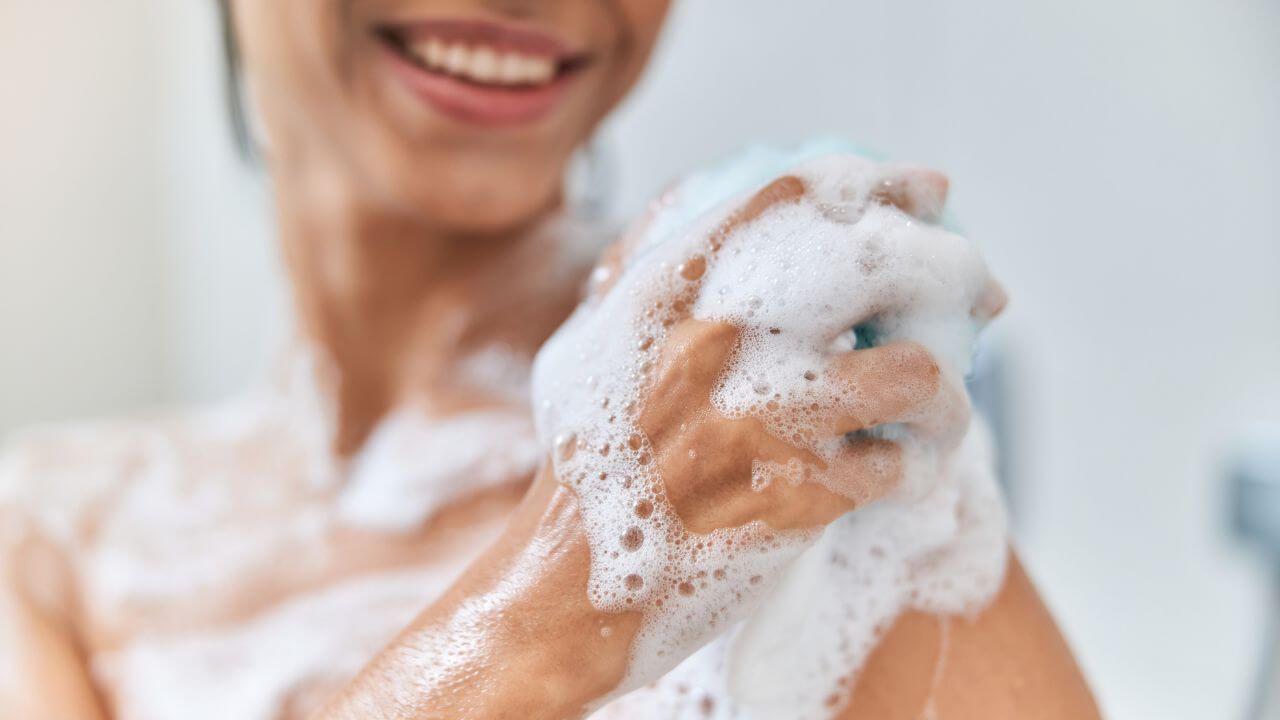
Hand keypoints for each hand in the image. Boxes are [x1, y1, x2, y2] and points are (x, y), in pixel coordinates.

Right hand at [531, 160, 1004, 653]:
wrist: (559, 589)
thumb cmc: (584, 467)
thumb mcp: (596, 349)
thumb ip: (658, 282)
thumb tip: (746, 235)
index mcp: (668, 290)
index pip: (798, 197)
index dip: (883, 184)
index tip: (929, 189)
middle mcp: (718, 341)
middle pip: (879, 262)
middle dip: (951, 269)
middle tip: (978, 295)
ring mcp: (758, 422)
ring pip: (913, 372)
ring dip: (942, 392)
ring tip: (932, 408)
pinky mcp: (792, 502)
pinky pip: (897, 467)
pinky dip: (908, 470)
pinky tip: (889, 474)